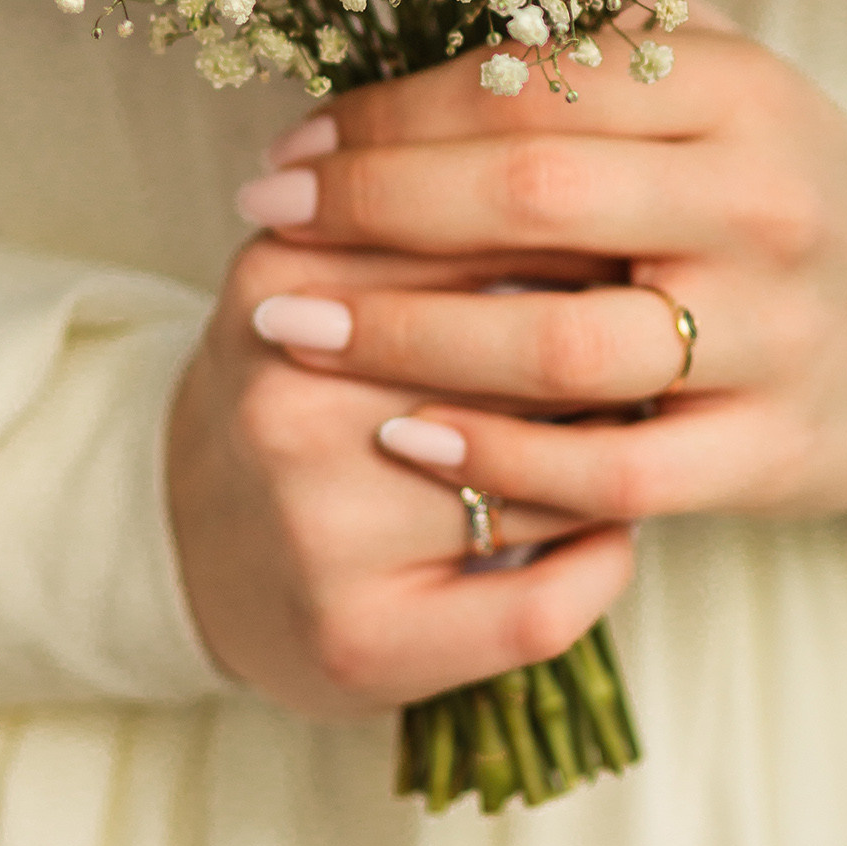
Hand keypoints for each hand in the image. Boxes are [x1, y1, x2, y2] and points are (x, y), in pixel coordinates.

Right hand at [166, 229, 633, 718]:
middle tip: (660, 349)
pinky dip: (601, 566)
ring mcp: (319, 531)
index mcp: (283, 281)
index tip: (640, 252)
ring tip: (638, 437)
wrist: (186, 542)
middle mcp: (288, 404)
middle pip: (528, 362)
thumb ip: (433, 215)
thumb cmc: (302, 385)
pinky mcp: (361, 644)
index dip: (589, 245)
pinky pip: (538, 607)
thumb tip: (607, 202)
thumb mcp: (327, 271)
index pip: (487, 236)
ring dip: (620, 460)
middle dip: (614, 353)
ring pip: (549, 483)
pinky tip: (610, 536)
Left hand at [234, 19, 846, 532]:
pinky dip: (496, 455)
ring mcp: (771, 334)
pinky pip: (611, 469)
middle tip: (262, 220)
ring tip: (292, 324)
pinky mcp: (771, 452)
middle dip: (373, 208)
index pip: (531, 86)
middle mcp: (757, 202)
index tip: (293, 141)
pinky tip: (402, 434)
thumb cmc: (771, 186)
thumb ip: (597, 45)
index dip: (392, 114)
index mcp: (735, 88)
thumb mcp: (715, 88)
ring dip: (404, 333)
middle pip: (530, 199)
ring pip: (558, 342)